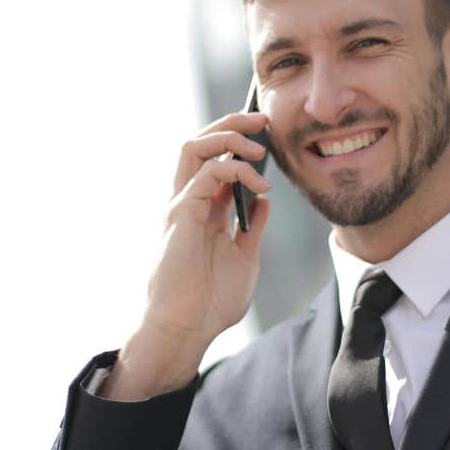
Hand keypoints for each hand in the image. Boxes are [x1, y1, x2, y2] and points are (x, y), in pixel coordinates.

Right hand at [104, 112, 272, 398]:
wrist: (188, 329)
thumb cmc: (210, 302)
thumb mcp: (244, 257)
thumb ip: (252, 227)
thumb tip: (264, 200)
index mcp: (203, 210)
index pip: (215, 159)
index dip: (239, 142)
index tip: (268, 135)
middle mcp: (188, 201)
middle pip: (200, 143)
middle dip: (231, 123)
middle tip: (263, 120)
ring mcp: (181, 205)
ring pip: (194, 146)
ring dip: (228, 136)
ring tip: (258, 145)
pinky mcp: (181, 213)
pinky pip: (206, 173)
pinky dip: (235, 169)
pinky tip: (259, 186)